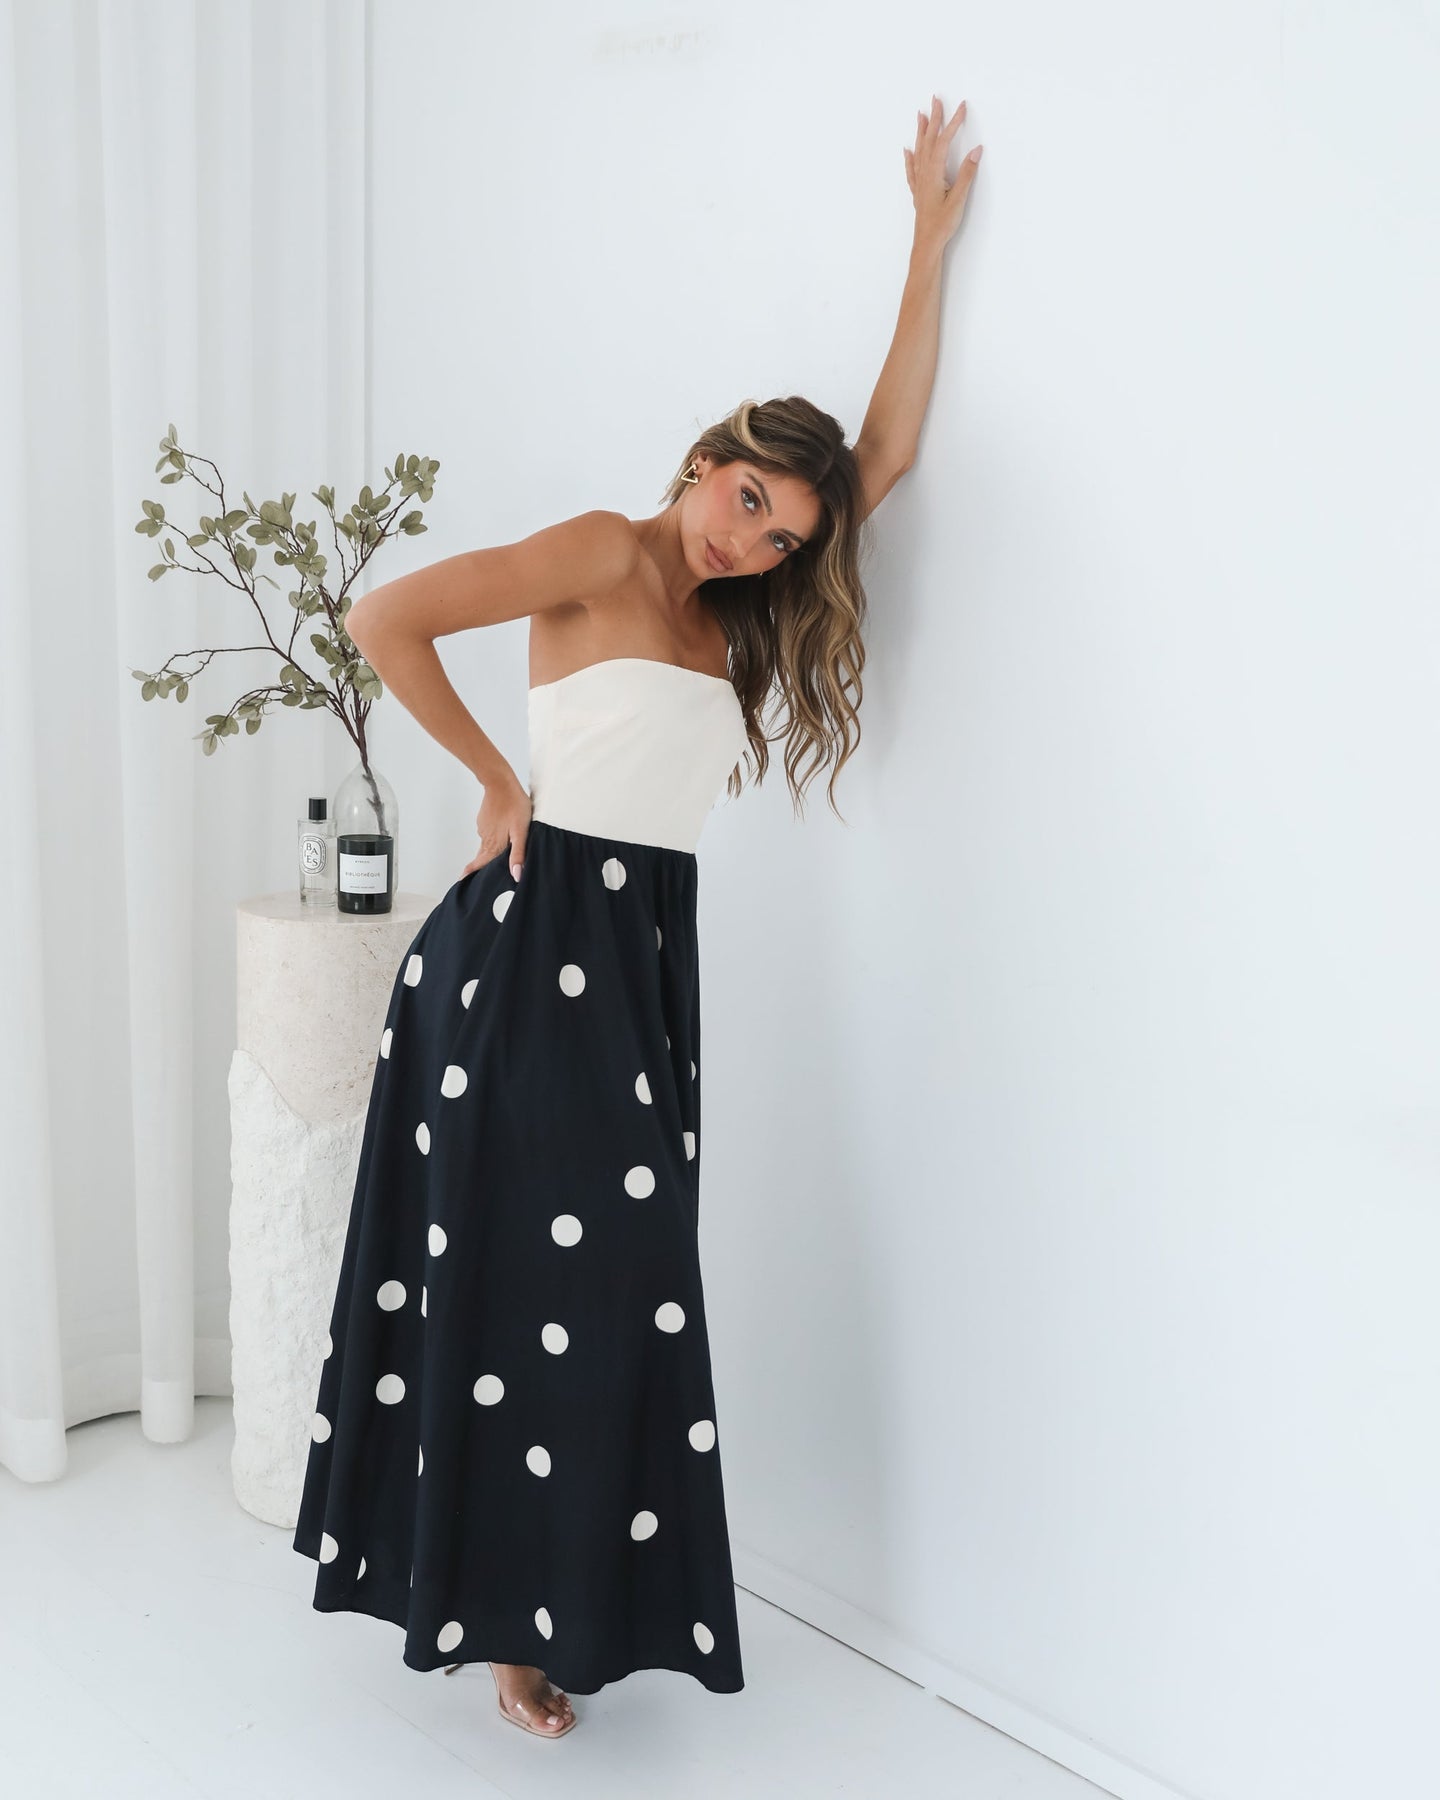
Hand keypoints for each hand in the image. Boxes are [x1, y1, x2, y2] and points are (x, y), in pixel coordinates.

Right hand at [459, 769, 532, 881]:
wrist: (501, 783)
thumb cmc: (514, 805)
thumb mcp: (521, 831)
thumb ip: (518, 854)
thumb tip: (516, 875)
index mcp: (494, 845)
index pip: (481, 864)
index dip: (472, 873)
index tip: (461, 882)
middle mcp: (486, 838)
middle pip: (483, 856)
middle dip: (480, 866)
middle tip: (476, 874)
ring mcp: (484, 828)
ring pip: (486, 844)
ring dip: (490, 851)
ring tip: (498, 855)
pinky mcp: (485, 819)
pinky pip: (488, 833)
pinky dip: (493, 837)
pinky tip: (501, 834)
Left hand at [904, 95, 981, 246]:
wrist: (926, 244)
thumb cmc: (941, 225)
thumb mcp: (958, 199)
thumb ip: (967, 173)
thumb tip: (977, 150)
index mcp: (934, 173)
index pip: (944, 141)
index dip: (953, 123)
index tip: (961, 107)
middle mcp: (924, 174)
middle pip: (929, 141)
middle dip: (934, 119)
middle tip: (936, 99)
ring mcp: (919, 183)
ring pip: (919, 151)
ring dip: (921, 132)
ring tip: (921, 115)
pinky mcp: (918, 192)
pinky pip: (912, 169)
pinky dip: (910, 157)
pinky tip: (907, 150)